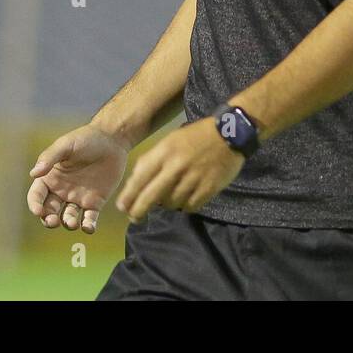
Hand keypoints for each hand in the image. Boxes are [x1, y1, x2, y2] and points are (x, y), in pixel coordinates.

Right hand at [27, 123, 129, 232]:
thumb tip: (33, 174)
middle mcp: (61, 191)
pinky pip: (89, 219)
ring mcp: (78, 198)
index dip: (35, 205)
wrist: (112, 139)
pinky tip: (89, 228)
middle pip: (49, 211)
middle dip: (48, 220)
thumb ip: (50, 158)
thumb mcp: (66, 145)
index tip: (38, 211)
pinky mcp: (95, 202)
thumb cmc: (86, 139)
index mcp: (50, 177)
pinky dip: (88, 226)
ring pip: (68, 218)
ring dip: (68, 223)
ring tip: (72, 222)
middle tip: (53, 221)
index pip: (37, 196)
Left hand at [114, 117, 243, 221]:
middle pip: (152, 196)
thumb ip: (153, 160)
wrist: (230, 133)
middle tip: (135, 218)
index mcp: (165, 151)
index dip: (129, 195)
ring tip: (169, 199)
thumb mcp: (170, 141)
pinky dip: (185, 206)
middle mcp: (176, 166)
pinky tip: (185, 200)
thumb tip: (135, 185)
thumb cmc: (195, 137)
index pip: (140, 178)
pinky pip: (190, 207)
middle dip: (139, 210)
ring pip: (171, 204)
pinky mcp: (209, 188)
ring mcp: (193, 178)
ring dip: (167, 205)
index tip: (122, 207)